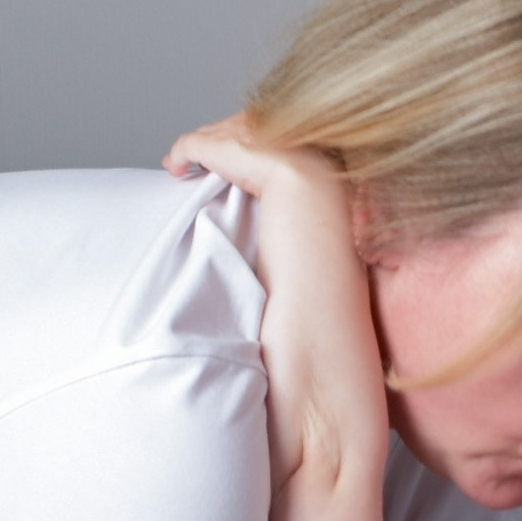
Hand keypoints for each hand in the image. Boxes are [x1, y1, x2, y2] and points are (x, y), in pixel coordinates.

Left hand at [165, 117, 387, 489]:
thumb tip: (257, 252)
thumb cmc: (306, 358)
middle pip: (274, 134)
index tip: (210, 165)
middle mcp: (342, 192)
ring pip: (256, 132)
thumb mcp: (289, 292)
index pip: (295, 155)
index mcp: (344, 216)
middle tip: (190, 157)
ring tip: (180, 160)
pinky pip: (237, 149)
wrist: (324, 388)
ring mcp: (326, 183)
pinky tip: (177, 162)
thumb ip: (283, 257)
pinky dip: (200, 147)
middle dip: (229, 138)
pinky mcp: (300, 185)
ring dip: (213, 139)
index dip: (250, 151)